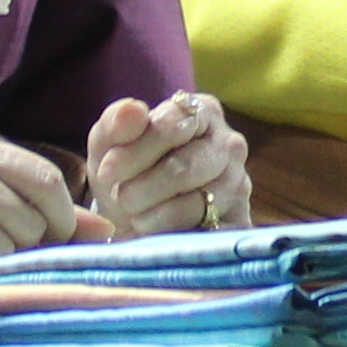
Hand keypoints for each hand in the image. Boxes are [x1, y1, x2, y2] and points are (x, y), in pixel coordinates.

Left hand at [84, 92, 250, 235]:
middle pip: (183, 167)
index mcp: (202, 111)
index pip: (172, 125)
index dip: (134, 151)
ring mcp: (239, 184)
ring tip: (135, 215)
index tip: (107, 172)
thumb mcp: (109, 144)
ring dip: (152, 214)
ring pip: (194, 203)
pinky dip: (171, 237)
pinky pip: (205, 234)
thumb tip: (133, 110)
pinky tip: (155, 234)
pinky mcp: (239, 221)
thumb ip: (116, 123)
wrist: (135, 218)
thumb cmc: (126, 172)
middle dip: (141, 187)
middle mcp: (230, 144)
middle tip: (120, 198)